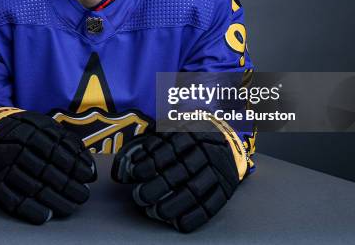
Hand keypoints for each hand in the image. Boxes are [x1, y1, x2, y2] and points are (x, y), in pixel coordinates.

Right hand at [0, 111, 95, 223]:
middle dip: (68, 186)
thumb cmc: (25, 132)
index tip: (88, 177)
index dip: (75, 166)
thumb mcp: (45, 127)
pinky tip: (47, 215)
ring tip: (70, 207)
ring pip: (32, 188)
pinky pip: (13, 201)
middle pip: (46, 171)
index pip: (56, 152)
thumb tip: (90, 169)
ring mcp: (2, 166)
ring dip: (54, 201)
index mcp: (29, 131)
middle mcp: (14, 147)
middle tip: (83, 196)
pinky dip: (31, 210)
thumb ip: (68, 143)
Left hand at [112, 131, 239, 231]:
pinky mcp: (226, 189)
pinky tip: (178, 223)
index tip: (136, 173)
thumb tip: (127, 165)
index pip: (169, 149)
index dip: (151, 162)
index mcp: (192, 133)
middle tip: (140, 196)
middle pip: (180, 171)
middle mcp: (206, 151)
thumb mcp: (172, 130)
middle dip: (157, 187)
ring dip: (172, 205)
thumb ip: (152, 143)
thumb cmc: (189, 140)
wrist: (227, 145)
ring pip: (194, 190)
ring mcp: (218, 171)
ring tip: (154, 212)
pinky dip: (194, 217)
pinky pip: (211, 205)